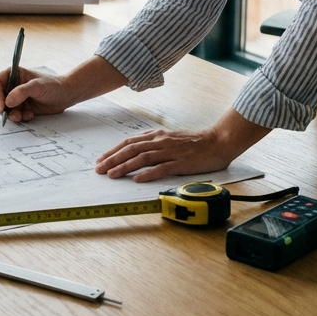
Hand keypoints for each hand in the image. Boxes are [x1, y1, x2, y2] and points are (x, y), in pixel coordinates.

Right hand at [0, 67, 81, 122]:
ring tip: (21, 116)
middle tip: (10, 114)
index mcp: (13, 74)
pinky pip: (12, 114)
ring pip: (2, 108)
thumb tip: (7, 102)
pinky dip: (18, 117)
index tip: (2, 105)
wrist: (66, 96)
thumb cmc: (54, 85)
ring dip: (10, 114)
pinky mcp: (20, 107)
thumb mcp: (38, 86)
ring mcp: (15, 97)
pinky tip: (29, 115)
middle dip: (1, 107)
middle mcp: (12, 85)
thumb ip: (22, 92)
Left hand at [94, 128, 231, 181]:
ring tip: (112, 175)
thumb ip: (153, 143)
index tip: (100, 160)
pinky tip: (138, 179)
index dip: (113, 151)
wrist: (218, 141)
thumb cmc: (194, 142)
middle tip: (98, 169)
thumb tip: (135, 150)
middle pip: (131, 149)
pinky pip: (163, 168)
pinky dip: (149, 173)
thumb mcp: (170, 138)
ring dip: (125, 166)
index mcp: (157, 135)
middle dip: (113, 159)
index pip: (129, 142)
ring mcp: (171, 152)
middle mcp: (161, 141)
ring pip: (143, 158)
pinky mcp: (181, 163)